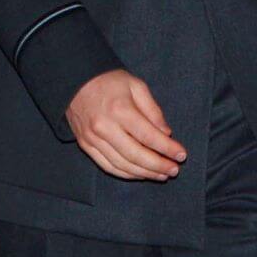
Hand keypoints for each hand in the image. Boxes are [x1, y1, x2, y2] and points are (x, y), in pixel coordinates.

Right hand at [66, 70, 186, 180]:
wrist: (74, 80)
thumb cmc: (109, 81)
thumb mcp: (137, 86)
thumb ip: (153, 110)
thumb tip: (166, 133)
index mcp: (120, 110)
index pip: (149, 136)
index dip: (167, 149)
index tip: (182, 155)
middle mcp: (105, 128)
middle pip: (136, 155)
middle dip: (158, 166)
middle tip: (174, 170)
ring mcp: (93, 139)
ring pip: (122, 165)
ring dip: (144, 173)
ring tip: (161, 175)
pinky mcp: (86, 145)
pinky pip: (108, 166)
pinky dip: (126, 174)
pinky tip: (140, 174)